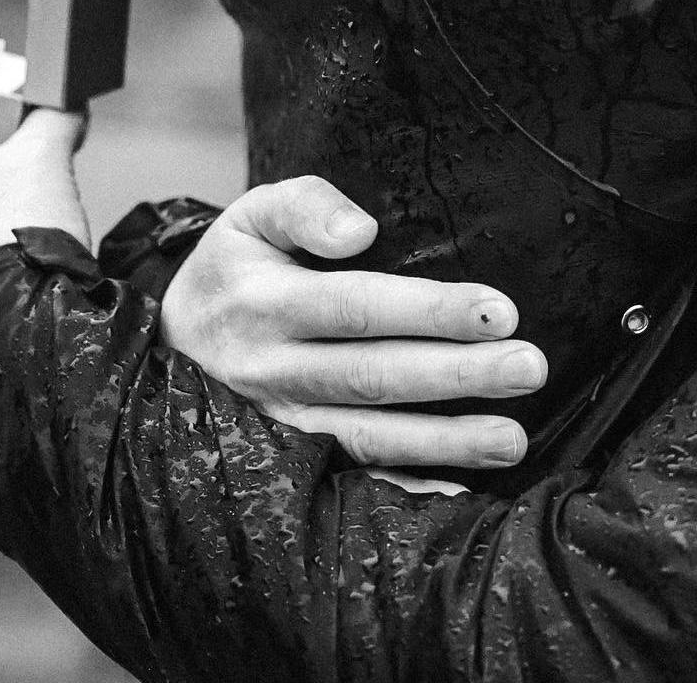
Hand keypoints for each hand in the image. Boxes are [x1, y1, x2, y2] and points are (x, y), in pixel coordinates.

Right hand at [161, 175, 548, 468]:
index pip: (357, 306)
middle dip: (458, 375)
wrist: (167, 343)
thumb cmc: (233, 268)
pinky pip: (350, 477)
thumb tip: (360, 230)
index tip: (498, 310)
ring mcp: (280, 423)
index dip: (429, 311)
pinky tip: (460, 488)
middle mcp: (272, 370)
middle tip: (530, 367)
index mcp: (265, 303)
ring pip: (368, 436)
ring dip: (447, 440)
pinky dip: (404, 488)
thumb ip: (305, 206)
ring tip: (514, 438)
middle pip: (374, 375)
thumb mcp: (251, 216)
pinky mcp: (288, 459)